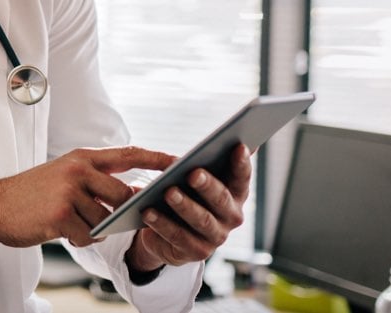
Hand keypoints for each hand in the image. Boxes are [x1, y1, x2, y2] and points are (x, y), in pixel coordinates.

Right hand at [0, 146, 175, 259]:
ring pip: (105, 219)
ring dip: (94, 227)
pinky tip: (63, 230)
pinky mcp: (61, 215)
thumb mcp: (65, 174)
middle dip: (119, 210)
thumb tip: (132, 193)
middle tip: (106, 216)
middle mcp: (78, 169)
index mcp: (82, 157)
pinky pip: (89, 235)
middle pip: (122, 194)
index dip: (156, 157)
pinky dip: (81, 239)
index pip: (129, 154)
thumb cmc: (33, 193)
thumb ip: (97, 180)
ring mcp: (69, 191)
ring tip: (70, 221)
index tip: (179, 161)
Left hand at [126, 144, 251, 272]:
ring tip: (168, 192)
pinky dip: (162, 223)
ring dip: (184, 205)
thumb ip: (210, 160)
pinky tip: (148, 211)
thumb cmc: (188, 194)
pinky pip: (178, 237)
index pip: (242, 177)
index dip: (242, 163)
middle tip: (192, 173)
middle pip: (221, 199)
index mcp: (236, 194)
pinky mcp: (197, 252)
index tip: (238, 145)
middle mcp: (232, 217)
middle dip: (207, 185)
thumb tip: (225, 138)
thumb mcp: (197, 177)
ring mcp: (216, 237)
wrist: (170, 232)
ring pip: (201, 220)